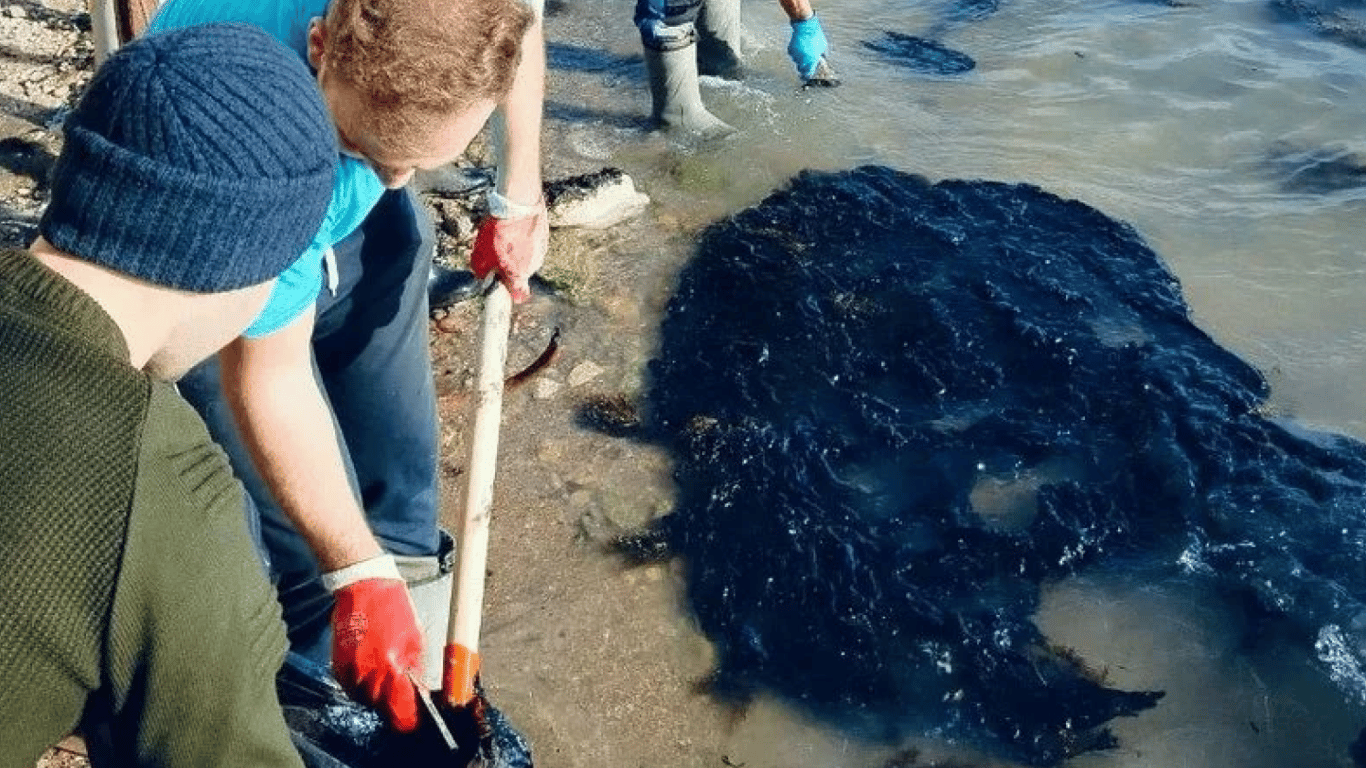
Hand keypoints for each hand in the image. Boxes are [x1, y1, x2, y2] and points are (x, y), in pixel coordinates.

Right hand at [331, 577, 423, 731]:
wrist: (364, 586)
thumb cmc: (393, 607)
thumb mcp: (416, 637)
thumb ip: (417, 669)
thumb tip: (419, 691)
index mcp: (391, 666)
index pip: (400, 710)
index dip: (408, 717)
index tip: (412, 717)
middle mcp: (368, 672)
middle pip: (381, 708)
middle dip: (393, 704)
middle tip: (401, 693)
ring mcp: (350, 669)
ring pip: (364, 699)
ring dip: (376, 696)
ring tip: (385, 678)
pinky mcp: (337, 663)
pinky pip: (349, 687)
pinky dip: (359, 686)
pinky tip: (369, 672)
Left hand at [470, 193, 548, 302]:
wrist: (520, 204)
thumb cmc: (501, 230)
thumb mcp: (481, 253)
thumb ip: (481, 271)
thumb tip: (482, 277)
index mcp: (518, 274)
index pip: (518, 295)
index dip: (508, 292)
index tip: (501, 287)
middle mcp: (533, 266)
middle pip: (519, 274)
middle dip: (508, 267)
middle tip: (495, 253)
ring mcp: (541, 251)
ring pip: (526, 258)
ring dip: (516, 252)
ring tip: (504, 237)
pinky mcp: (545, 237)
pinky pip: (532, 244)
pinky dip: (524, 240)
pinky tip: (514, 228)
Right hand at [787, 15, 828, 80]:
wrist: (805, 26)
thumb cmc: (816, 35)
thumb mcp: (823, 46)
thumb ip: (822, 55)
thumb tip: (821, 60)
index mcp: (812, 60)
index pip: (808, 73)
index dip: (808, 75)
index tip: (808, 76)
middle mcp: (803, 59)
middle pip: (801, 70)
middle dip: (804, 68)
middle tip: (806, 66)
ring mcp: (795, 55)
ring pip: (796, 62)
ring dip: (800, 60)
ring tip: (804, 52)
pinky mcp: (790, 50)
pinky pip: (793, 55)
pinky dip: (796, 53)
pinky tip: (800, 47)